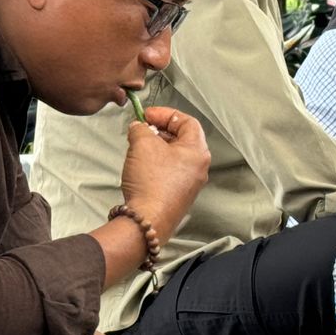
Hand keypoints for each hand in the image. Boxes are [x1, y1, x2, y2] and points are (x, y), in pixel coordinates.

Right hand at [120, 107, 210, 233]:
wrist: (148, 219)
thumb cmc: (151, 183)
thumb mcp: (142, 144)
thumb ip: (140, 129)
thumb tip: (138, 127)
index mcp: (198, 151)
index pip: (187, 122)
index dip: (166, 114)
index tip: (147, 114)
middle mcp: (198, 167)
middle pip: (181, 139)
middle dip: (159, 130)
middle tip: (141, 129)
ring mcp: (189, 183)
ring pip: (173, 156)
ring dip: (155, 147)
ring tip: (137, 147)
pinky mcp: (177, 195)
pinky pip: (168, 172)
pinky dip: (155, 164)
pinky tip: (140, 166)